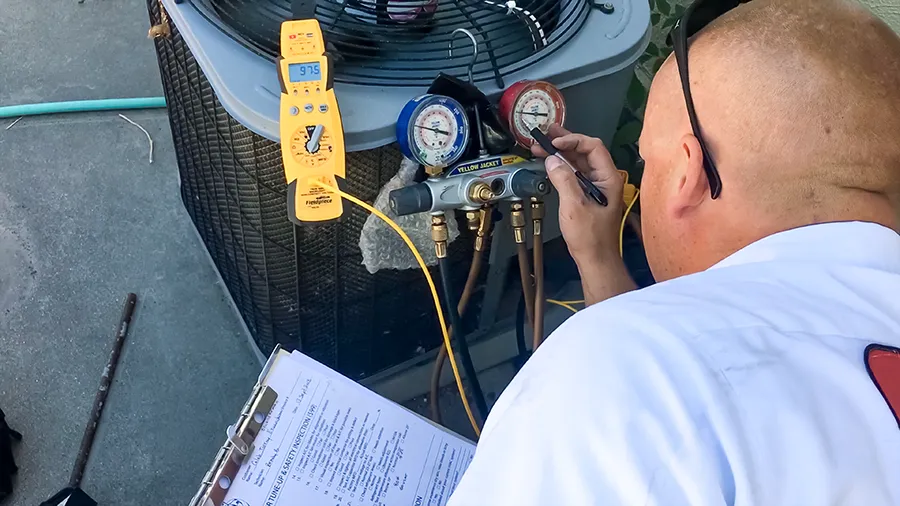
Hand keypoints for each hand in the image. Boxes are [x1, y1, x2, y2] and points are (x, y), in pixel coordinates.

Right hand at [531, 125, 624, 265]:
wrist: (595, 259)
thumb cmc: (590, 237)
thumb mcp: (574, 206)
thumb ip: (563, 180)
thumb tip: (552, 160)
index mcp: (608, 179)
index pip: (593, 147)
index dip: (573, 140)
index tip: (555, 143)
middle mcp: (604, 179)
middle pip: (585, 151)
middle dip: (565, 141)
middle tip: (546, 133)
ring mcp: (596, 187)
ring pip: (578, 162)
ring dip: (560, 153)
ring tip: (541, 145)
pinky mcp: (587, 195)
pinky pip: (574, 174)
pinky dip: (561, 166)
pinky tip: (549, 163)